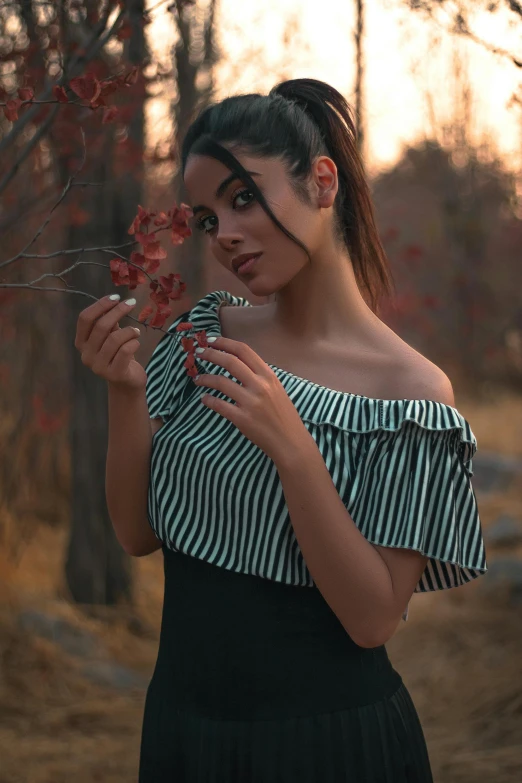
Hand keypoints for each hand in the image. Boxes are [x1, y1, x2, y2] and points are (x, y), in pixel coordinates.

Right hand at [75, 295, 145, 392]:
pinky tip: (137, 343)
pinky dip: (134, 343)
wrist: (127, 382)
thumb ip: (108, 322)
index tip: (116, 297)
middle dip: (118, 311)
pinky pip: (125, 351)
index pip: (85, 319)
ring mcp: (98, 367)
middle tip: (132, 303)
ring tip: (136, 331)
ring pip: (114, 339)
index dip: (100, 305)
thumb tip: (113, 300)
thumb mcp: (110, 336)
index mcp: (81, 343)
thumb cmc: (118, 355)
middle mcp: (86, 355)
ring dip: (130, 331)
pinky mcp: (113, 374)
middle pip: (101, 326)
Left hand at [192, 335, 310, 462]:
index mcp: (268, 375)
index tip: (211, 340)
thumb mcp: (276, 389)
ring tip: (198, 379)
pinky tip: (204, 399)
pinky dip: (208, 400)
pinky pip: (219, 405)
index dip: (225, 343)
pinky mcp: (242, 419)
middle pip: (230, 362)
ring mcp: (250, 402)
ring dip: (205, 378)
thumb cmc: (284, 415)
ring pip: (221, 382)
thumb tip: (238, 365)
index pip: (244, 351)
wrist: (290, 441)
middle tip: (199, 353)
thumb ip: (260, 377)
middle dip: (211, 354)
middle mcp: (259, 385)